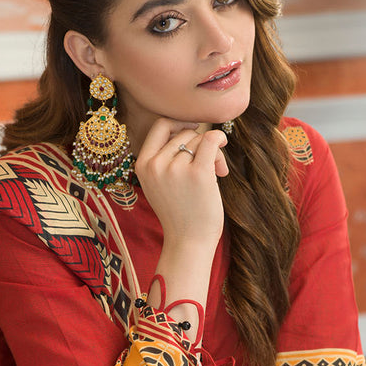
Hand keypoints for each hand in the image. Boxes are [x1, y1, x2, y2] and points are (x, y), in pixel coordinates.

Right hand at [136, 119, 227, 246]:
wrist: (188, 242)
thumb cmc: (180, 213)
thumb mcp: (160, 183)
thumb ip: (166, 157)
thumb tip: (191, 126)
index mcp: (142, 165)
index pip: (160, 126)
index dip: (178, 123)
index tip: (192, 129)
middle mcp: (156, 164)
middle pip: (184, 133)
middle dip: (199, 144)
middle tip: (209, 164)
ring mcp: (175, 168)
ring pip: (199, 139)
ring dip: (212, 152)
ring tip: (216, 173)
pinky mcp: (198, 173)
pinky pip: (211, 140)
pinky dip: (219, 140)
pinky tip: (222, 146)